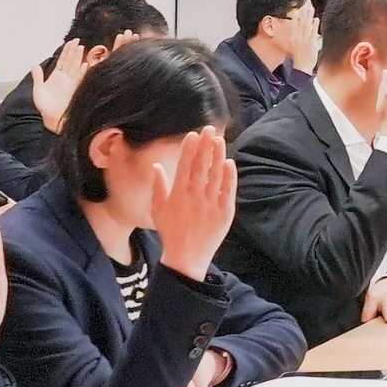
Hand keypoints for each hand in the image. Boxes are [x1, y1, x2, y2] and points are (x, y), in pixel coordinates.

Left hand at [32, 38, 88, 130]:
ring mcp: (72, 83)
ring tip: (81, 48)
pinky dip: (83, 71)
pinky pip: (80, 78)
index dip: (66, 51)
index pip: (63, 60)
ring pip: (76, 67)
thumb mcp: (38, 90)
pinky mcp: (76, 89)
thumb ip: (38, 77)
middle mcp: (66, 78)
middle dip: (74, 51)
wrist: (52, 120)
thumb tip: (34, 65)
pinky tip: (85, 64)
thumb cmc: (45, 108)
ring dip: (78, 58)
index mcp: (57, 76)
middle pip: (71, 61)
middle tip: (77, 41)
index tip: (70, 42)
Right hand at [145, 130, 237, 267]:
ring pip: (216, 174)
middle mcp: (195, 195)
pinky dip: (229, 176)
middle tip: (210, 129)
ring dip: (218, 155)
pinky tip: (229, 163)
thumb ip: (158, 186)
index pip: (185, 165)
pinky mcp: (225, 212)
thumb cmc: (171, 232)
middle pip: (202, 165)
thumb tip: (157, 165)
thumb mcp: (158, 209)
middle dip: (205, 145)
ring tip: (220, 140)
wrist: (186, 257)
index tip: (193, 134)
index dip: (190, 148)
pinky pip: (228, 190)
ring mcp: (211, 203)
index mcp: (178, 193)